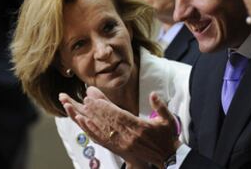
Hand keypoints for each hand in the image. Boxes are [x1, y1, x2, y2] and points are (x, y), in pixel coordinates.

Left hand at [59, 87, 180, 166]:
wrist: (168, 156)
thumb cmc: (167, 137)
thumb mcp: (168, 120)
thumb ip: (160, 106)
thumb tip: (153, 95)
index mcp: (139, 128)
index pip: (118, 115)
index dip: (105, 107)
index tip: (95, 98)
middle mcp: (129, 137)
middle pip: (108, 122)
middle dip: (95, 110)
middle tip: (85, 100)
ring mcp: (124, 144)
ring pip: (104, 130)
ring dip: (92, 119)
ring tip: (82, 110)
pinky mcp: (121, 149)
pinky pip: (104, 140)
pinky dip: (94, 132)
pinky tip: (86, 125)